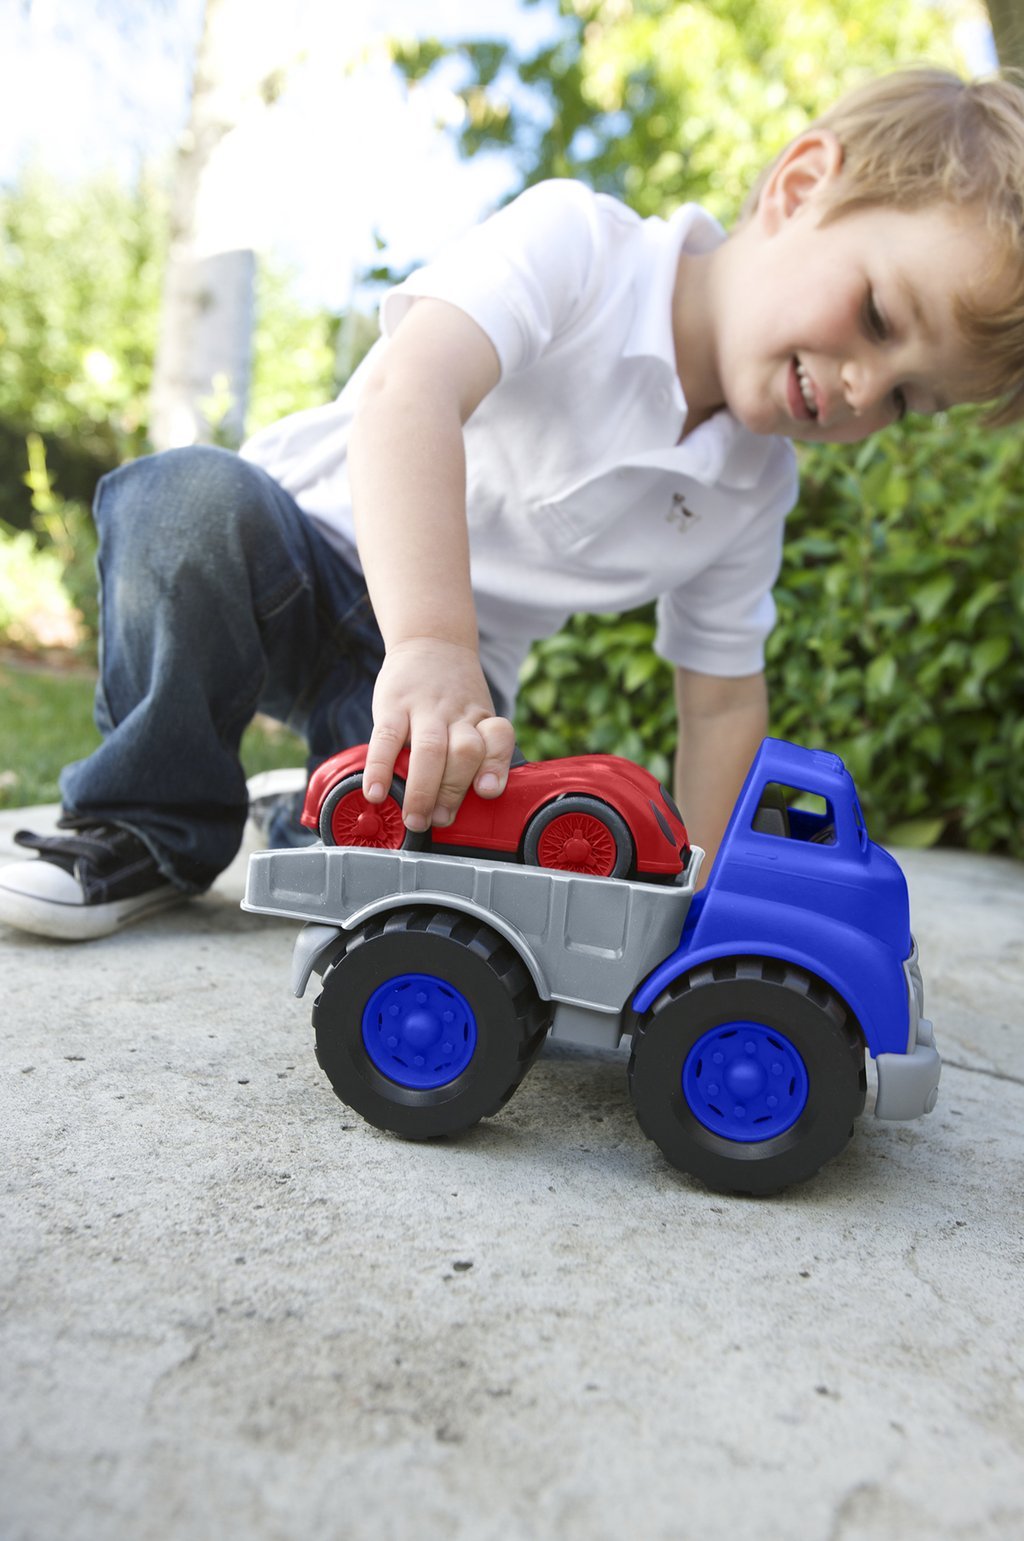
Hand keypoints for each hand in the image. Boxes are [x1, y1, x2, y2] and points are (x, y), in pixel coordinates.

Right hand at [363, 638, 515, 831]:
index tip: (487, 791)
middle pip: (464, 753)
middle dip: (453, 792)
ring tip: (414, 818)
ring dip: (422, 790)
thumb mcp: (476, 713)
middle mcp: (457, 714)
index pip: (498, 739)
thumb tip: (464, 803)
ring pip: (430, 750)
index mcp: (481, 719)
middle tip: (441, 820)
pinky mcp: (393, 704)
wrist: (430, 640)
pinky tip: (376, 791)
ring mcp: (425, 708)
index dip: (495, 765)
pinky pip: (386, 738)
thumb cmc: (455, 693)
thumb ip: (475, 752)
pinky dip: (381, 768)